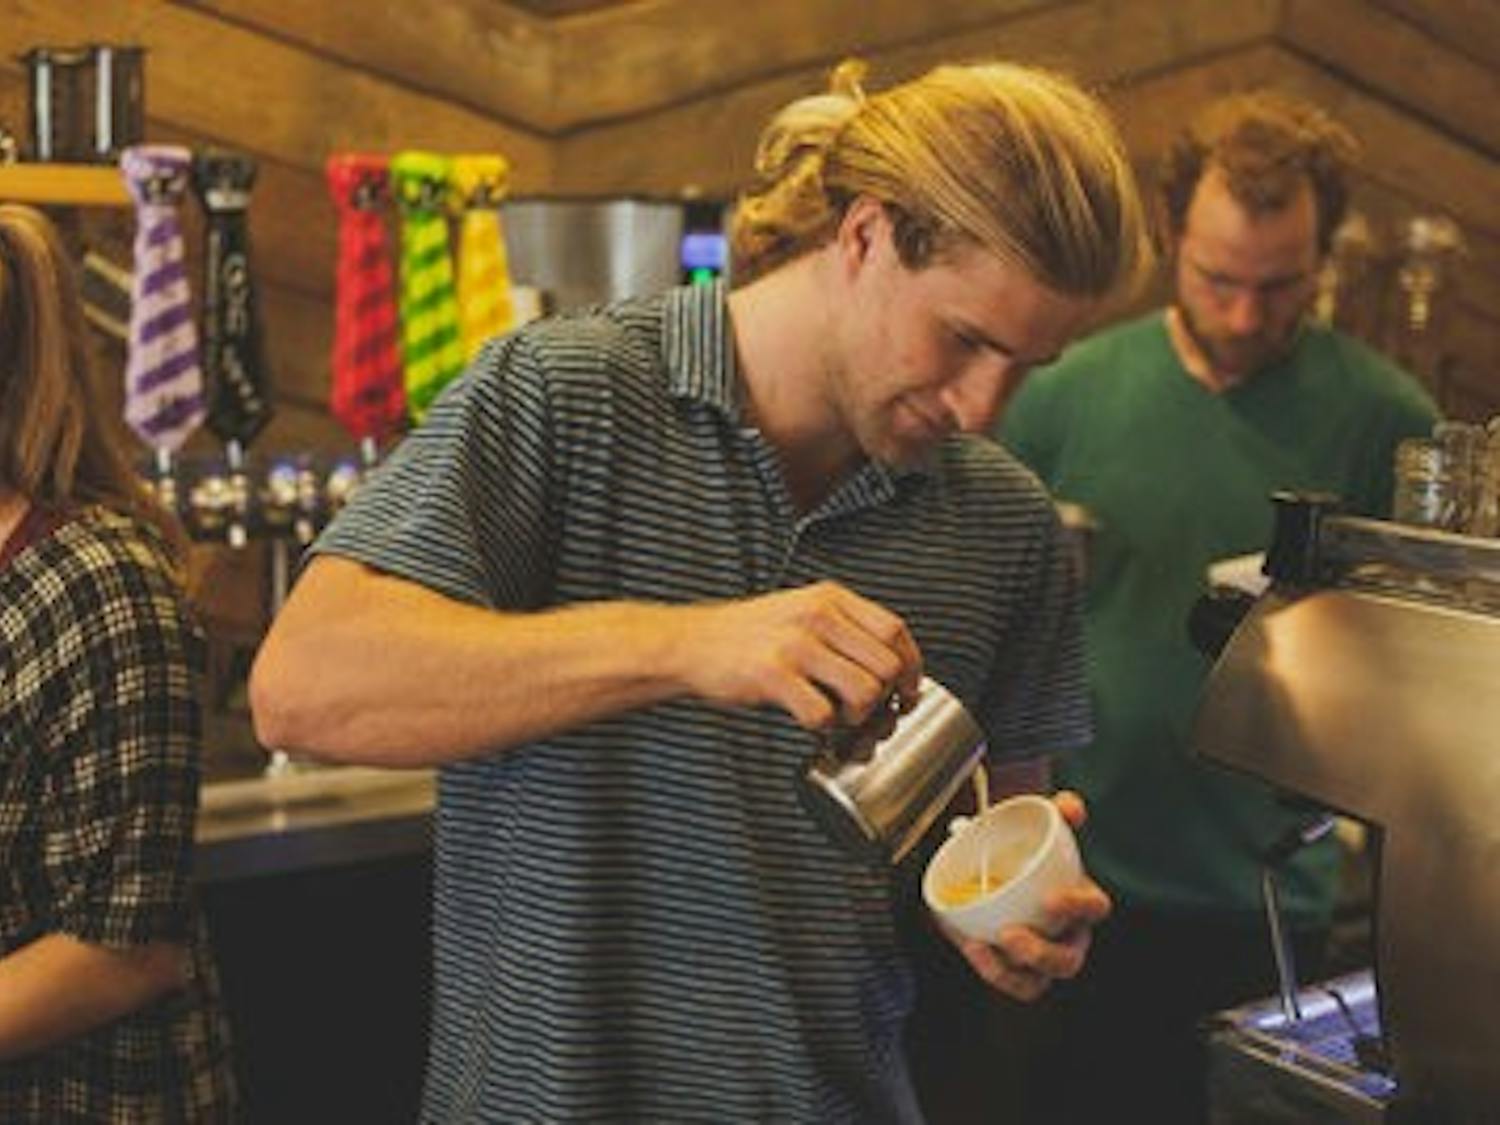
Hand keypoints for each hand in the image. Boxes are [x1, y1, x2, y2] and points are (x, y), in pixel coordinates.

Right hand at [676, 581, 921, 730]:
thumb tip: (889, 669)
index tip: (907, 689)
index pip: (894, 630)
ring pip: (864, 692)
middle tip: (870, 713)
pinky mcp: (773, 675)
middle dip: (886, 698)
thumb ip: (842, 629)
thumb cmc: (746, 634)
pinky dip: (823, 729)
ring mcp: (795, 645)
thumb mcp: (799, 611)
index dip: (911, 666)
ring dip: (857, 717)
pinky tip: (810, 722)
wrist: (690, 642)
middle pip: (887, 665)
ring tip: (838, 718)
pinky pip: (822, 714)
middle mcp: (817, 616)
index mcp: (829, 598)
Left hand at [942, 790, 1110, 1001]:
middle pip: (1068, 959)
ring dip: (1014, 971)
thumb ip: (1057, 812)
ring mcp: (1040, 957)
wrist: (990, 868)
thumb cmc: (1023, 850)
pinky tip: (975, 948)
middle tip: (1011, 934)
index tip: (1050, 898)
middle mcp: (1066, 935)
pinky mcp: (1014, 969)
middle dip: (1043, 953)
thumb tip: (1070, 805)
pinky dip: (994, 972)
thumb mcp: (1037, 826)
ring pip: (1039, 980)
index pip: (1095, 908)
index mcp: (1079, 901)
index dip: (1079, 907)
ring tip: (987, 946)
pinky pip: (1012, 982)